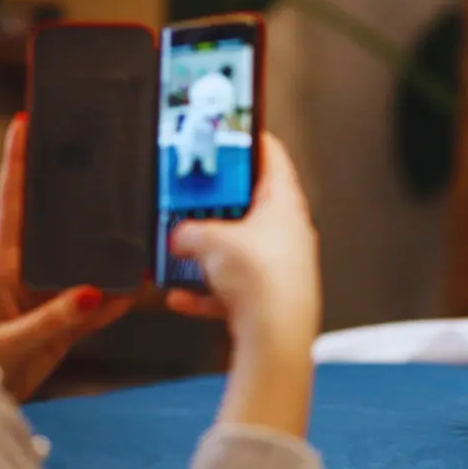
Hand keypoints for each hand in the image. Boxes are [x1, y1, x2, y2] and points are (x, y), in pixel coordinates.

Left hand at [0, 114, 133, 399]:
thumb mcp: (6, 344)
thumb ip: (53, 319)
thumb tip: (95, 291)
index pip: (11, 203)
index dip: (18, 163)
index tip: (28, 123)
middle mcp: (25, 274)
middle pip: (56, 225)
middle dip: (78, 195)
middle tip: (103, 162)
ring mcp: (47, 298)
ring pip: (85, 263)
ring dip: (110, 253)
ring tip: (139, 231)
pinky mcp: (64, 325)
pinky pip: (99, 305)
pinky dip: (119, 299)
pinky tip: (138, 289)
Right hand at [165, 133, 320, 435]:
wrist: (275, 337)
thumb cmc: (264, 280)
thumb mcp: (211, 240)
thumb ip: (189, 232)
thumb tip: (179, 235)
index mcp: (286, 204)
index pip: (272, 158)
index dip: (252, 141)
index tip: (235, 131)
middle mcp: (288, 233)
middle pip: (250, 206)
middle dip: (218, 203)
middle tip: (191, 195)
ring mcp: (279, 267)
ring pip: (238, 249)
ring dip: (208, 250)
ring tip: (179, 246)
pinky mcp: (268, 298)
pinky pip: (230, 289)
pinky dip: (206, 292)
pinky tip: (179, 296)